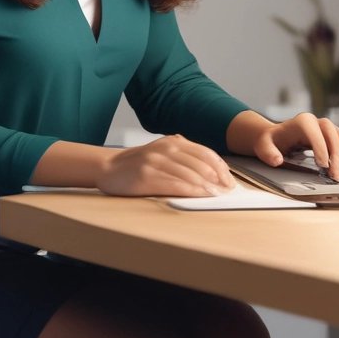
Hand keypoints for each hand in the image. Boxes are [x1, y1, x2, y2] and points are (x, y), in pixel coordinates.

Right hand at [96, 135, 234, 196]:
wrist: (109, 167)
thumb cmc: (140, 164)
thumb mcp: (163, 153)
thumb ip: (184, 158)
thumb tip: (213, 174)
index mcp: (174, 141)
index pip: (206, 153)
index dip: (221, 168)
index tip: (230, 181)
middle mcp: (166, 148)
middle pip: (201, 163)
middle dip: (217, 179)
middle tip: (227, 191)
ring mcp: (156, 161)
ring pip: (189, 173)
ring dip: (206, 186)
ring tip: (217, 196)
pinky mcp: (146, 176)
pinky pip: (174, 184)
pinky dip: (190, 191)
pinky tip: (198, 196)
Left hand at [249, 112, 338, 181]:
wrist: (275, 137)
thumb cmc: (270, 142)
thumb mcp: (264, 146)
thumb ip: (269, 153)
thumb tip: (277, 160)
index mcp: (301, 122)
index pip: (314, 132)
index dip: (321, 147)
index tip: (323, 165)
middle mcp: (316, 122)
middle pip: (332, 135)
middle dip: (337, 156)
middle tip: (336, 176)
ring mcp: (324, 128)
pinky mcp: (330, 136)